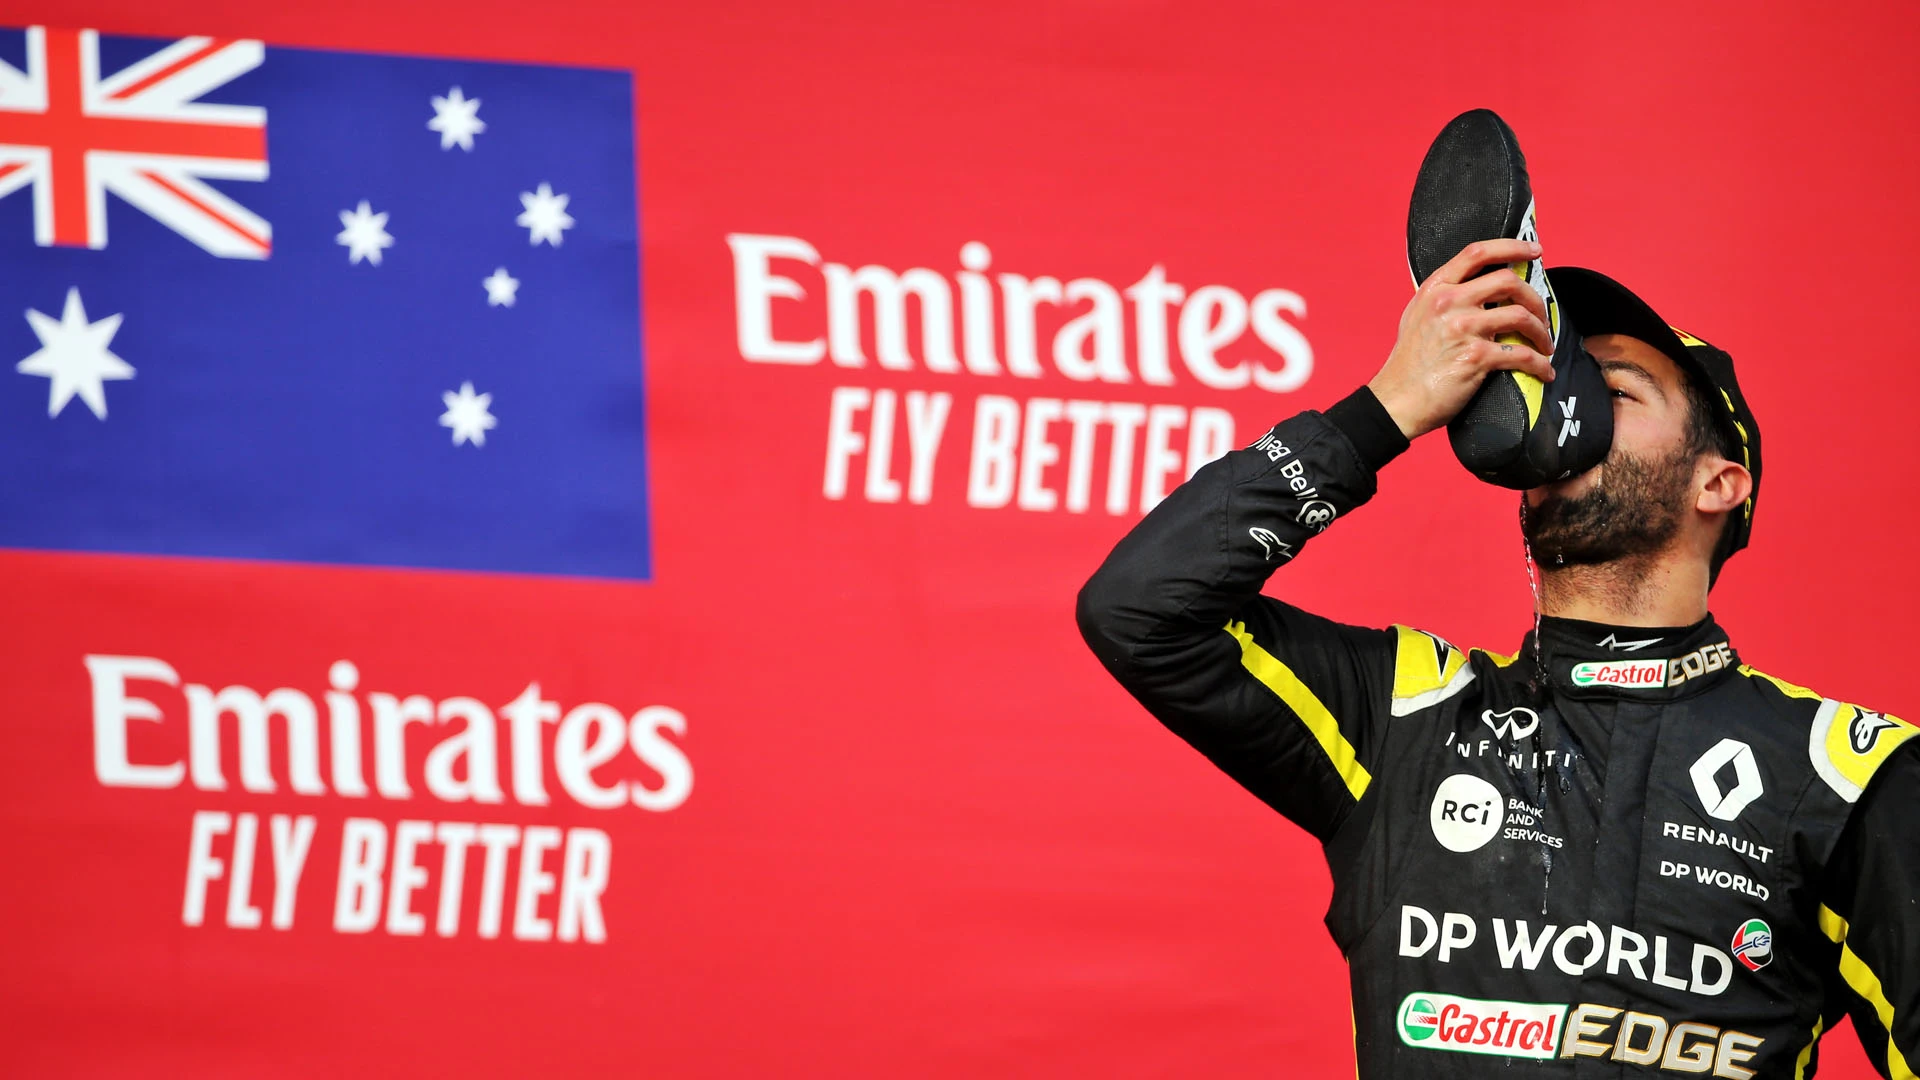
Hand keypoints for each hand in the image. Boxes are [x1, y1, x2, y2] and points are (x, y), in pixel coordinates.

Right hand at [1369, 239, 1555, 439]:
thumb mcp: (1417, 316)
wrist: (1397, 400)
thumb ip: (1444, 298)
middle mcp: (1449, 302)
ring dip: (1541, 331)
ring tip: (1544, 345)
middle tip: (1542, 314)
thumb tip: (1477, 289)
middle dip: (1535, 298)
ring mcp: (1463, 328)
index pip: (1478, 253)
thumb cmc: (1408, 364)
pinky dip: (1540, 364)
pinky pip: (1522, 355)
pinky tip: (1544, 371)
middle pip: (1508, 281)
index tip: (1534, 251)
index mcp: (1435, 288)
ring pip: (1521, 316)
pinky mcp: (1476, 357)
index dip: (1512, 247)